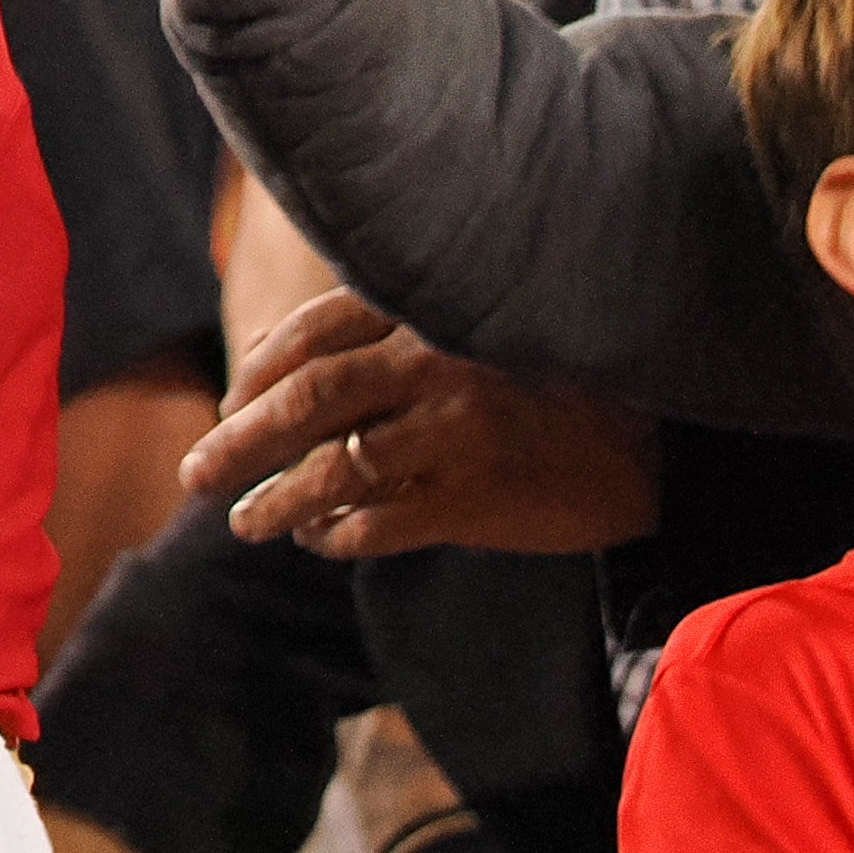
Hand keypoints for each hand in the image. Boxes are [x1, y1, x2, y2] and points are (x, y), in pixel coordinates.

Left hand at [187, 291, 659, 558]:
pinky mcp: (472, 498)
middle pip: (305, 400)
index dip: (257, 372)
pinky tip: (317, 540)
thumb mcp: (471, 329)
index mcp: (425, 312)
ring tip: (245, 523)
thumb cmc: (550, 383)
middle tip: (197, 475)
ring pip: (333, 469)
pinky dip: (335, 535)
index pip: (311, 334)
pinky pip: (378, 522)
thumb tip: (268, 362)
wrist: (656, 446)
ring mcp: (451, 433)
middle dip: (240, 441)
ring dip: (275, 500)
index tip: (230, 402)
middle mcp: (431, 365)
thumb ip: (385, 333)